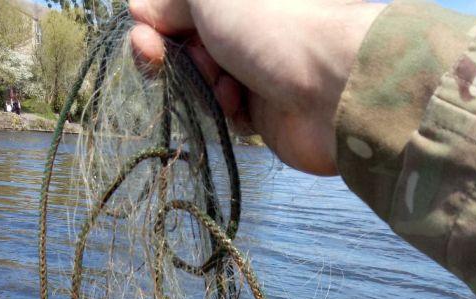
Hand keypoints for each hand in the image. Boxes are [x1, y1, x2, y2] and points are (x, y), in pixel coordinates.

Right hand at [129, 0, 382, 175]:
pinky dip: (224, 108)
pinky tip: (236, 104)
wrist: (332, 90)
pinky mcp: (265, 108)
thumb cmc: (274, 25)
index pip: (183, 4)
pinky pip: (226, 110)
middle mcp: (252, 21)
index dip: (156, 18)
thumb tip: (142, 8)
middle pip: (189, 40)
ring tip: (220, 81)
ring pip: (205, 78)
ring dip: (200, 82)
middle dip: (172, 53)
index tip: (144, 35)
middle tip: (159, 61)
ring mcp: (259, 65)